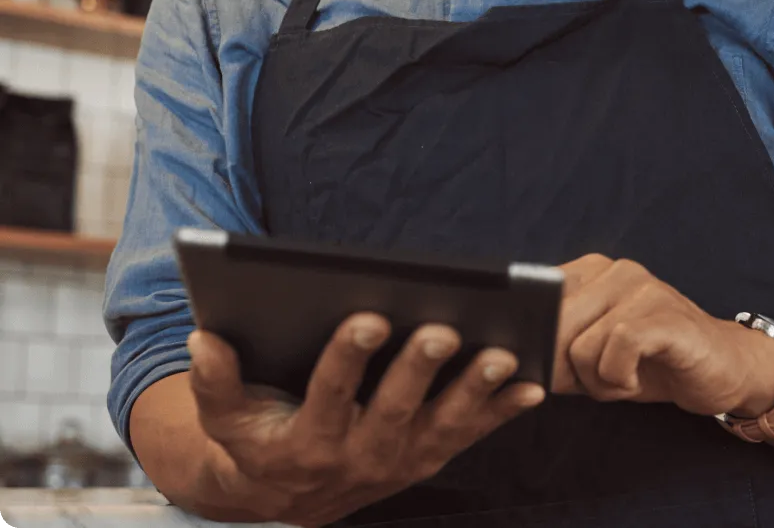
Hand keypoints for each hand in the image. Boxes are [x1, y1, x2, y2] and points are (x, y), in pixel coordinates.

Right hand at [186, 316, 545, 527]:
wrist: (291, 497)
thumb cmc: (259, 437)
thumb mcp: (225, 417)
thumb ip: (213, 381)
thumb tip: (203, 338)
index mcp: (308, 441)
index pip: (329, 394)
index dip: (348, 358)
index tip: (368, 316)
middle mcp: (359, 457)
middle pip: (394, 410)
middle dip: (419, 369)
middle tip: (442, 328)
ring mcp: (401, 461)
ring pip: (442, 426)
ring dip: (473, 391)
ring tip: (501, 355)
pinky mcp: (430, 456)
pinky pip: (470, 436)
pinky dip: (501, 412)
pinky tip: (530, 384)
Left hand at [551, 254, 773, 417]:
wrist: (723, 367)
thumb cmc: (651, 362)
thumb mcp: (596, 354)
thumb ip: (558, 348)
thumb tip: (516, 358)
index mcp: (592, 270)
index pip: (537, 299)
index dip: (533, 338)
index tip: (540, 365)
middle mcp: (614, 269)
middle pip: (553, 327)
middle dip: (564, 370)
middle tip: (597, 383)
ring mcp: (642, 288)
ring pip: (580, 346)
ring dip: (597, 382)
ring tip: (624, 379)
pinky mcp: (664, 315)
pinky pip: (617, 350)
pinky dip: (619, 380)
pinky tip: (637, 380)